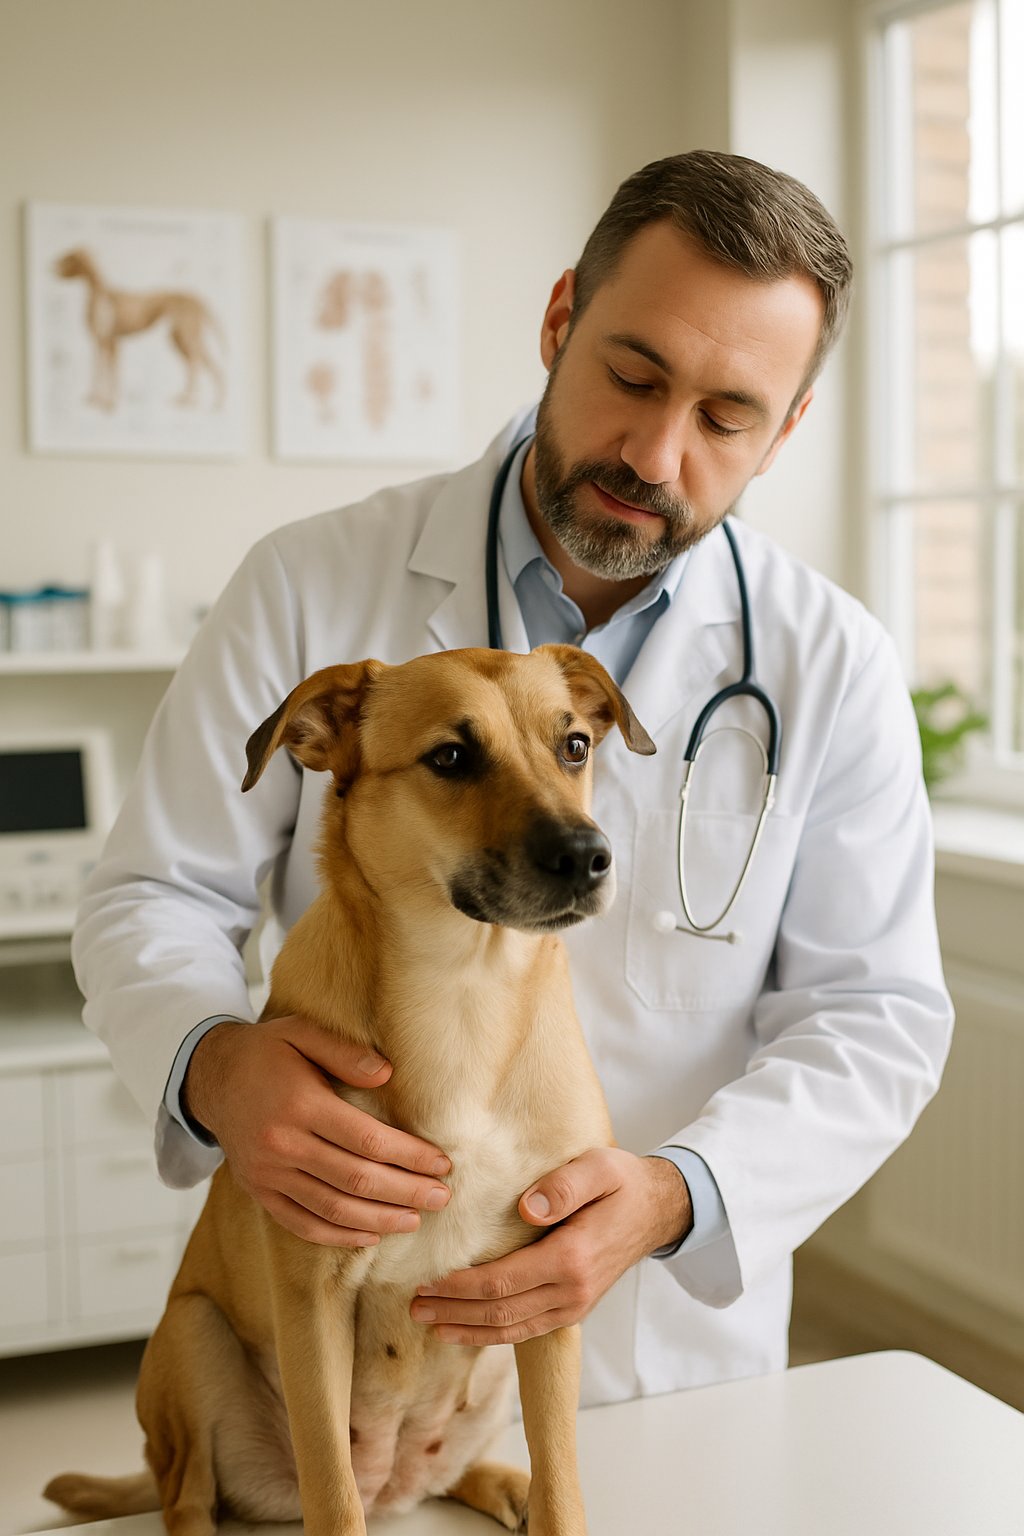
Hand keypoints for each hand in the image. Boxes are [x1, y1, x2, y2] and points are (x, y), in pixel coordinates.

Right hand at [182, 1015, 451, 1245]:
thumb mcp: (301, 1032)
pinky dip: (338, 1236)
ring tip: (415, 1220)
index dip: (410, 1156)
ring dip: (379, 1220)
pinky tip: (370, 1235)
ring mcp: (268, 1174)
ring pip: (333, 1209)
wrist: (209, 1077)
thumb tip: (387, 1075)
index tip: (442, 1164)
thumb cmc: (265, 1052)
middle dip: (406, 1192)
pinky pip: (302, 1224)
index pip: (368, 1141)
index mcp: (300, 1105)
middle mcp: (282, 1145)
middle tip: (442, 1197)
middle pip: (357, 1180)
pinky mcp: (259, 1192)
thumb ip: (344, 1052)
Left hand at [409, 1148, 691, 1344]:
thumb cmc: (622, 1183)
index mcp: (573, 1258)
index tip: (427, 1282)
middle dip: (453, 1312)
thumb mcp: (599, 1167)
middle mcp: (572, 1292)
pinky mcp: (573, 1310)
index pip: (504, 1281)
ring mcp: (574, 1306)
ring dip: (467, 1330)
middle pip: (501, 1311)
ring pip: (511, 1329)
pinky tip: (466, 1332)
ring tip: (429, 1324)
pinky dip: (493, 1335)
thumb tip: (529, 1206)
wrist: (658, 1210)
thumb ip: (565, 1185)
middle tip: (413, 1307)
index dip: (461, 1287)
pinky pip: (527, 1330)